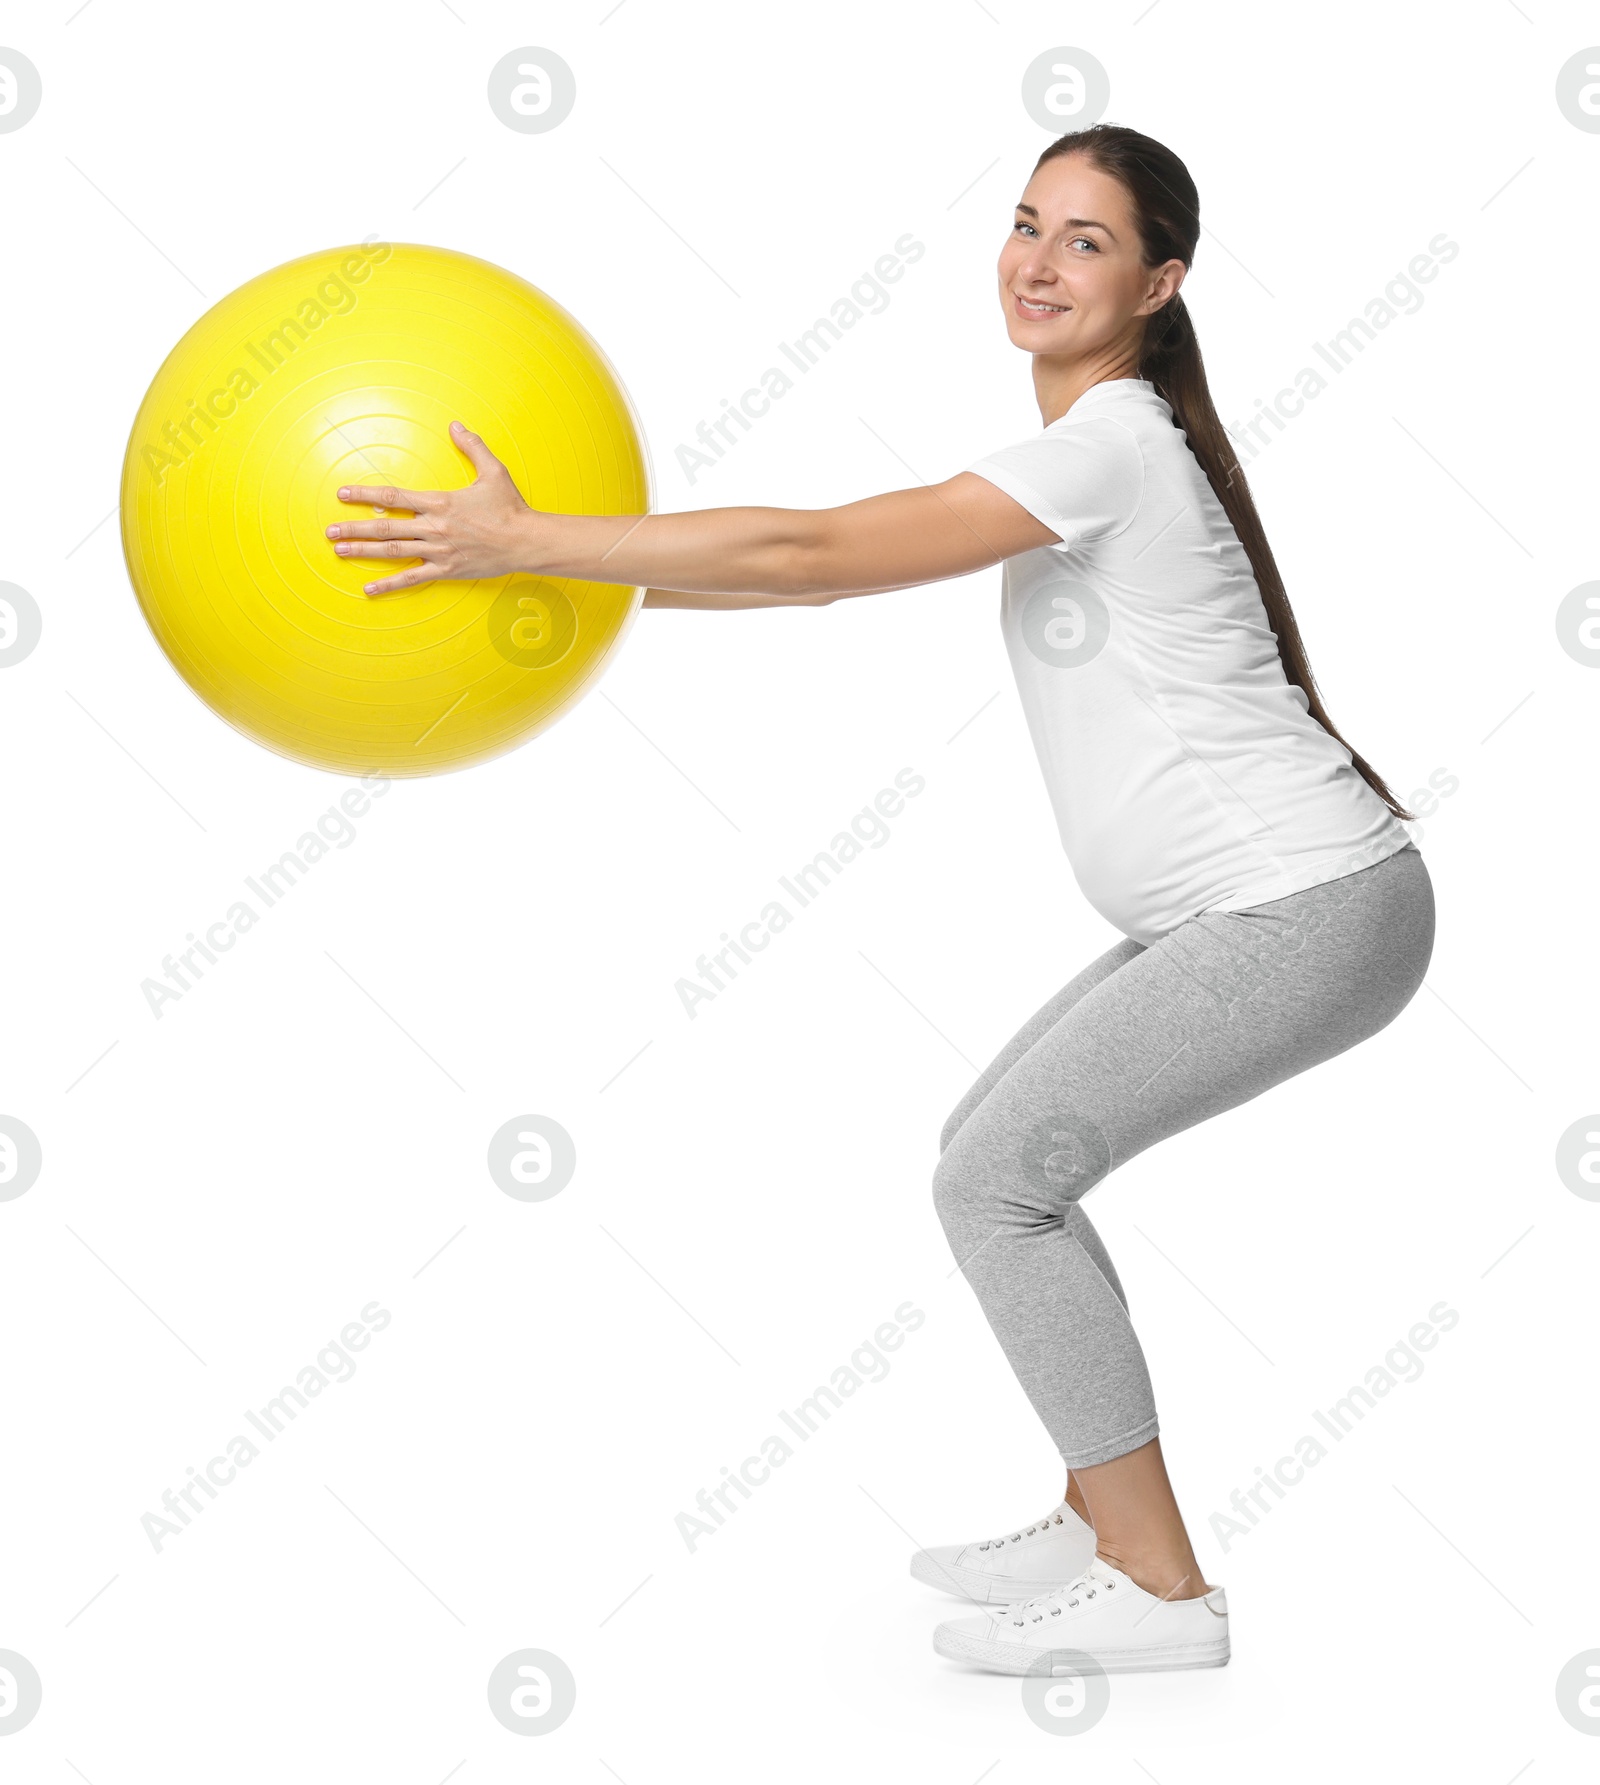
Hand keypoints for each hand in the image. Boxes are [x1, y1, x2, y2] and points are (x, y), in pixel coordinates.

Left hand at [326, 421, 538, 596]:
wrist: (527, 541)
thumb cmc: (511, 507)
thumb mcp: (494, 471)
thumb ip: (472, 446)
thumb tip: (456, 425)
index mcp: (440, 503)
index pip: (394, 498)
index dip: (365, 496)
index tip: (342, 494)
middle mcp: (434, 528)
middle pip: (386, 528)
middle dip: (354, 529)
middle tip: (329, 531)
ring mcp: (439, 551)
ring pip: (393, 552)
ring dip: (364, 552)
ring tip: (339, 551)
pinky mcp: (447, 570)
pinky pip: (413, 579)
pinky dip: (390, 585)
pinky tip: (370, 589)